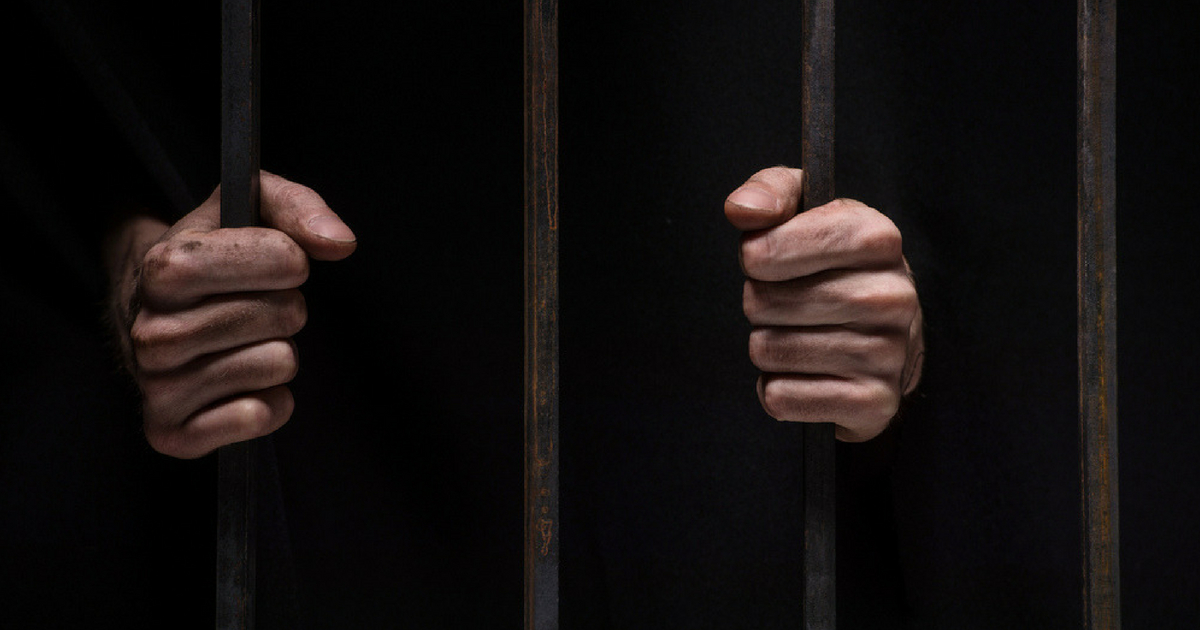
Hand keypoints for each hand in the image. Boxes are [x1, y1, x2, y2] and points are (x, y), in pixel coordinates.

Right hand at [105, 172, 356, 457]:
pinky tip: (246, 384)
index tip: (285, 261)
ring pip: (277, 364)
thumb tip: (340, 243)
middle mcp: (151, 331)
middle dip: (289, 306)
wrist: (146, 306)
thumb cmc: (212, 254)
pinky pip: (259, 417)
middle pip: (283, 316)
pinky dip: (272, 401)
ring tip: (246, 341)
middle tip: (259, 306)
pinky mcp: (170, 432)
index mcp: (164, 267)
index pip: (277, 258)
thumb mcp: (245, 207)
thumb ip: (296, 207)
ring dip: (281, 352)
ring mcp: (156, 386)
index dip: (294, 259)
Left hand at [724, 166, 922, 441]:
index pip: (775, 247)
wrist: (887, 336)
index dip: (755, 255)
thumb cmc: (832, 265)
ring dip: (767, 346)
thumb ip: (771, 193)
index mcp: (878, 237)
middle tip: (785, 302)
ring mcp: (889, 352)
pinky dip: (777, 388)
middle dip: (760, 303)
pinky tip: (803, 373)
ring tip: (798, 335)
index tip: (761, 257)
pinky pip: (781, 397)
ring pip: (771, 351)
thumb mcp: (806, 211)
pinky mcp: (875, 402)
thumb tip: (743, 209)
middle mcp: (893, 295)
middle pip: (765, 302)